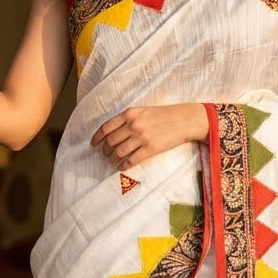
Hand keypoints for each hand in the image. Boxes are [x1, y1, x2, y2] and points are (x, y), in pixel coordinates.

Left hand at [91, 103, 207, 167]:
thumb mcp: (143, 111)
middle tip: (106, 155)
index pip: (106, 127)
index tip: (94, 144)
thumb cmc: (164, 115)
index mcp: (129, 114)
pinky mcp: (150, 149)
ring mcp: (141, 137)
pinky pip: (131, 160)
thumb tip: (113, 131)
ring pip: (118, 152)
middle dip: (105, 151)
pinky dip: (124, 165)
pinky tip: (122, 166)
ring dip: (113, 159)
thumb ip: (128, 119)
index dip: (97, 138)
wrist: (184, 120)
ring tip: (114, 162)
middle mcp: (133, 125)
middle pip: (110, 142)